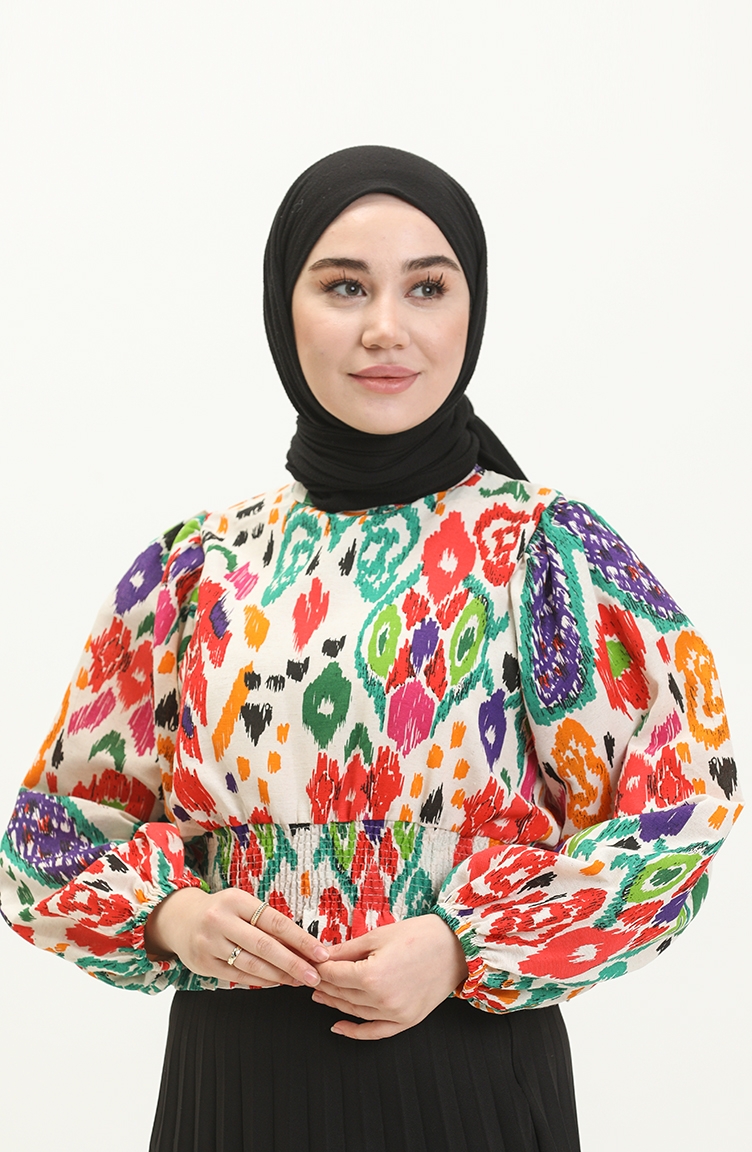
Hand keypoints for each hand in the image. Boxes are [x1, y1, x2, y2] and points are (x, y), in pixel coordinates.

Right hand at [144, 888, 327, 987]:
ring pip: (252, 964)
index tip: (321, 953)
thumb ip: (266, 921)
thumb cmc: (221, 911)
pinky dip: (261, 981)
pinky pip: (238, 976)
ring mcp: (209, 943)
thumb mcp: (241, 904)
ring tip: (300, 980)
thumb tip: (304, 944)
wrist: (179, 919)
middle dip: (294, 963)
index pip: (275, 921)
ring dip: (280, 975)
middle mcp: (220, 920)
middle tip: (315, 975)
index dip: (301, 939)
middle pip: (265, 946)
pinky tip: (277, 982)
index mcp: (235, 900)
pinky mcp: (203, 964)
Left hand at [312, 913, 468, 1038]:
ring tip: (320, 994)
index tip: (309, 962)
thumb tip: (322, 956)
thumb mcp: (378, 935)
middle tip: (310, 975)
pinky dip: (354, 1031)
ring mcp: (395, 1014)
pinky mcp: (406, 1021)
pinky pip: (374, 1032)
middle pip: (340, 994)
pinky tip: (338, 1026)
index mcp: (371, 976)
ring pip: (353, 1012)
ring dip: (333, 1004)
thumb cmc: (420, 935)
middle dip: (323, 984)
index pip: (332, 975)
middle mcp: (381, 1000)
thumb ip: (347, 950)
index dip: (317, 968)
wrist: (456, 946)